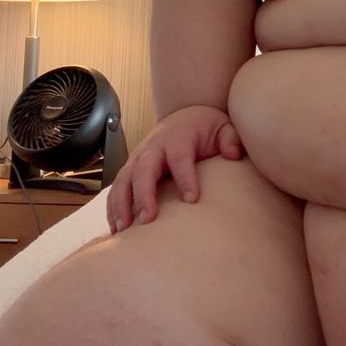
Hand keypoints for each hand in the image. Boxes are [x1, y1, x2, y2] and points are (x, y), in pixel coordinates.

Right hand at [106, 105, 243, 233]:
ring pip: (123, 180)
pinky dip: (113, 207)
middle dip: (143, 194)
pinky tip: (116, 229)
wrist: (184, 116)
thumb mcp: (223, 126)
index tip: (192, 199)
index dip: (185, 177)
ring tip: (123, 229)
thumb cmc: (205, 127)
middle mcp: (153, 147)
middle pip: (143, 170)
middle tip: (147, 219)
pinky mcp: (131, 169)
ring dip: (120, 204)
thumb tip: (233, 154)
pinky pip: (117, 188)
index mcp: (178, 137)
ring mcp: (138, 158)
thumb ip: (230, 139)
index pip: (180, 157)